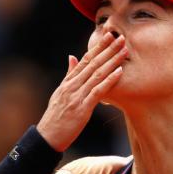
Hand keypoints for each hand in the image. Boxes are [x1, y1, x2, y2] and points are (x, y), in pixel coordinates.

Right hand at [37, 32, 126, 150]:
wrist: (47, 137)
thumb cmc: (56, 117)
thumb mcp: (60, 93)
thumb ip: (69, 75)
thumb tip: (72, 56)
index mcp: (68, 82)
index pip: (85, 59)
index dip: (98, 47)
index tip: (109, 36)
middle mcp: (72, 85)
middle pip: (93, 63)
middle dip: (108, 49)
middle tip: (121, 37)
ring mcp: (77, 96)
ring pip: (97, 74)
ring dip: (112, 61)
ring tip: (124, 51)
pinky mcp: (82, 108)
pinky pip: (97, 91)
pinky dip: (109, 81)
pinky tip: (119, 72)